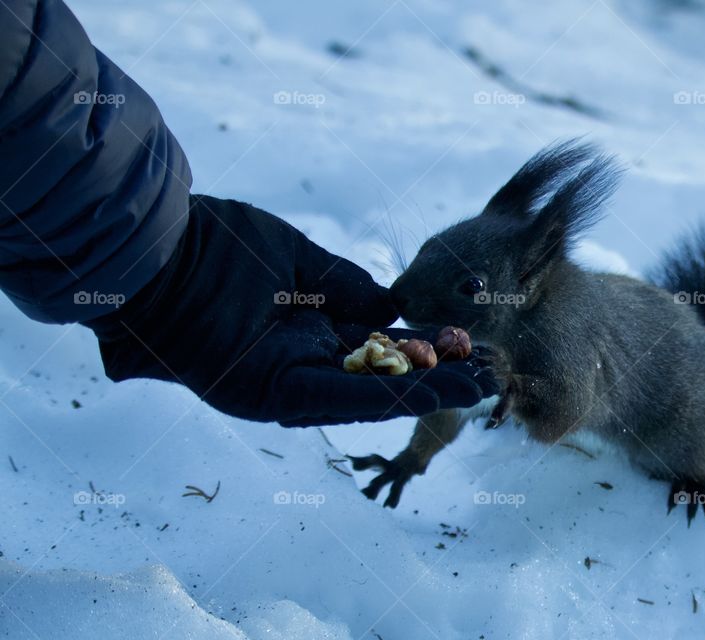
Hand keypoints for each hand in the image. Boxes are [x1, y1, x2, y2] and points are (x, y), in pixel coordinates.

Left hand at [83, 195, 498, 424]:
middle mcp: (300, 362)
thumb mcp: (298, 258)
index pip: (377, 345)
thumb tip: (395, 308)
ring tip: (479, 389)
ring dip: (424, 395)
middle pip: (380, 377)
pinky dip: (387, 396)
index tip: (466, 342)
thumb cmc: (216, 244)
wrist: (153, 247)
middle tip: (488, 378)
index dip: (423, 348)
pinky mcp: (269, 394)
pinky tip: (433, 389)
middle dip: (435, 380)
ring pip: (367, 394)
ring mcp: (285, 382)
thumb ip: (347, 285)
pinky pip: (338, 398)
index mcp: (306, 329)